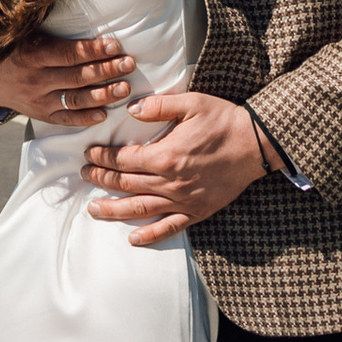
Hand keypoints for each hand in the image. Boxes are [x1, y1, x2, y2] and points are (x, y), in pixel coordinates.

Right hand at [0, 30, 134, 127]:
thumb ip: (48, 26)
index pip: (69, 53)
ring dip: (103, 95)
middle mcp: (36, 79)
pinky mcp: (41, 114)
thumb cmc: (12, 48)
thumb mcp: (23, 32)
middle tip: (129, 64)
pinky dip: (84, 118)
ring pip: (76, 99)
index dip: (93, 50)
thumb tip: (79, 7)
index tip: (115, 45)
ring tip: (124, 88)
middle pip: (78, 76)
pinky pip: (65, 119)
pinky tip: (104, 115)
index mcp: (32, 54)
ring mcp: (38, 100)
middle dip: (106, 70)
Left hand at [81, 87, 269, 246]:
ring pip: (140, 210)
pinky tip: (133, 238)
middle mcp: (170, 182)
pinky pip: (170, 227)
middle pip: (126, 185)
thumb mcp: (191, 103)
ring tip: (94, 210)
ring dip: (114, 211)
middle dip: (101, 180)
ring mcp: (183, 200)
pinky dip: (150, 235)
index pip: (123, 160)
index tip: (89, 154)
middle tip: (85, 176)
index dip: (103, 158)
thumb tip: (130, 109)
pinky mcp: (197, 211)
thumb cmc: (224, 121)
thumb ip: (158, 106)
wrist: (256, 145)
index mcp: (166, 156)